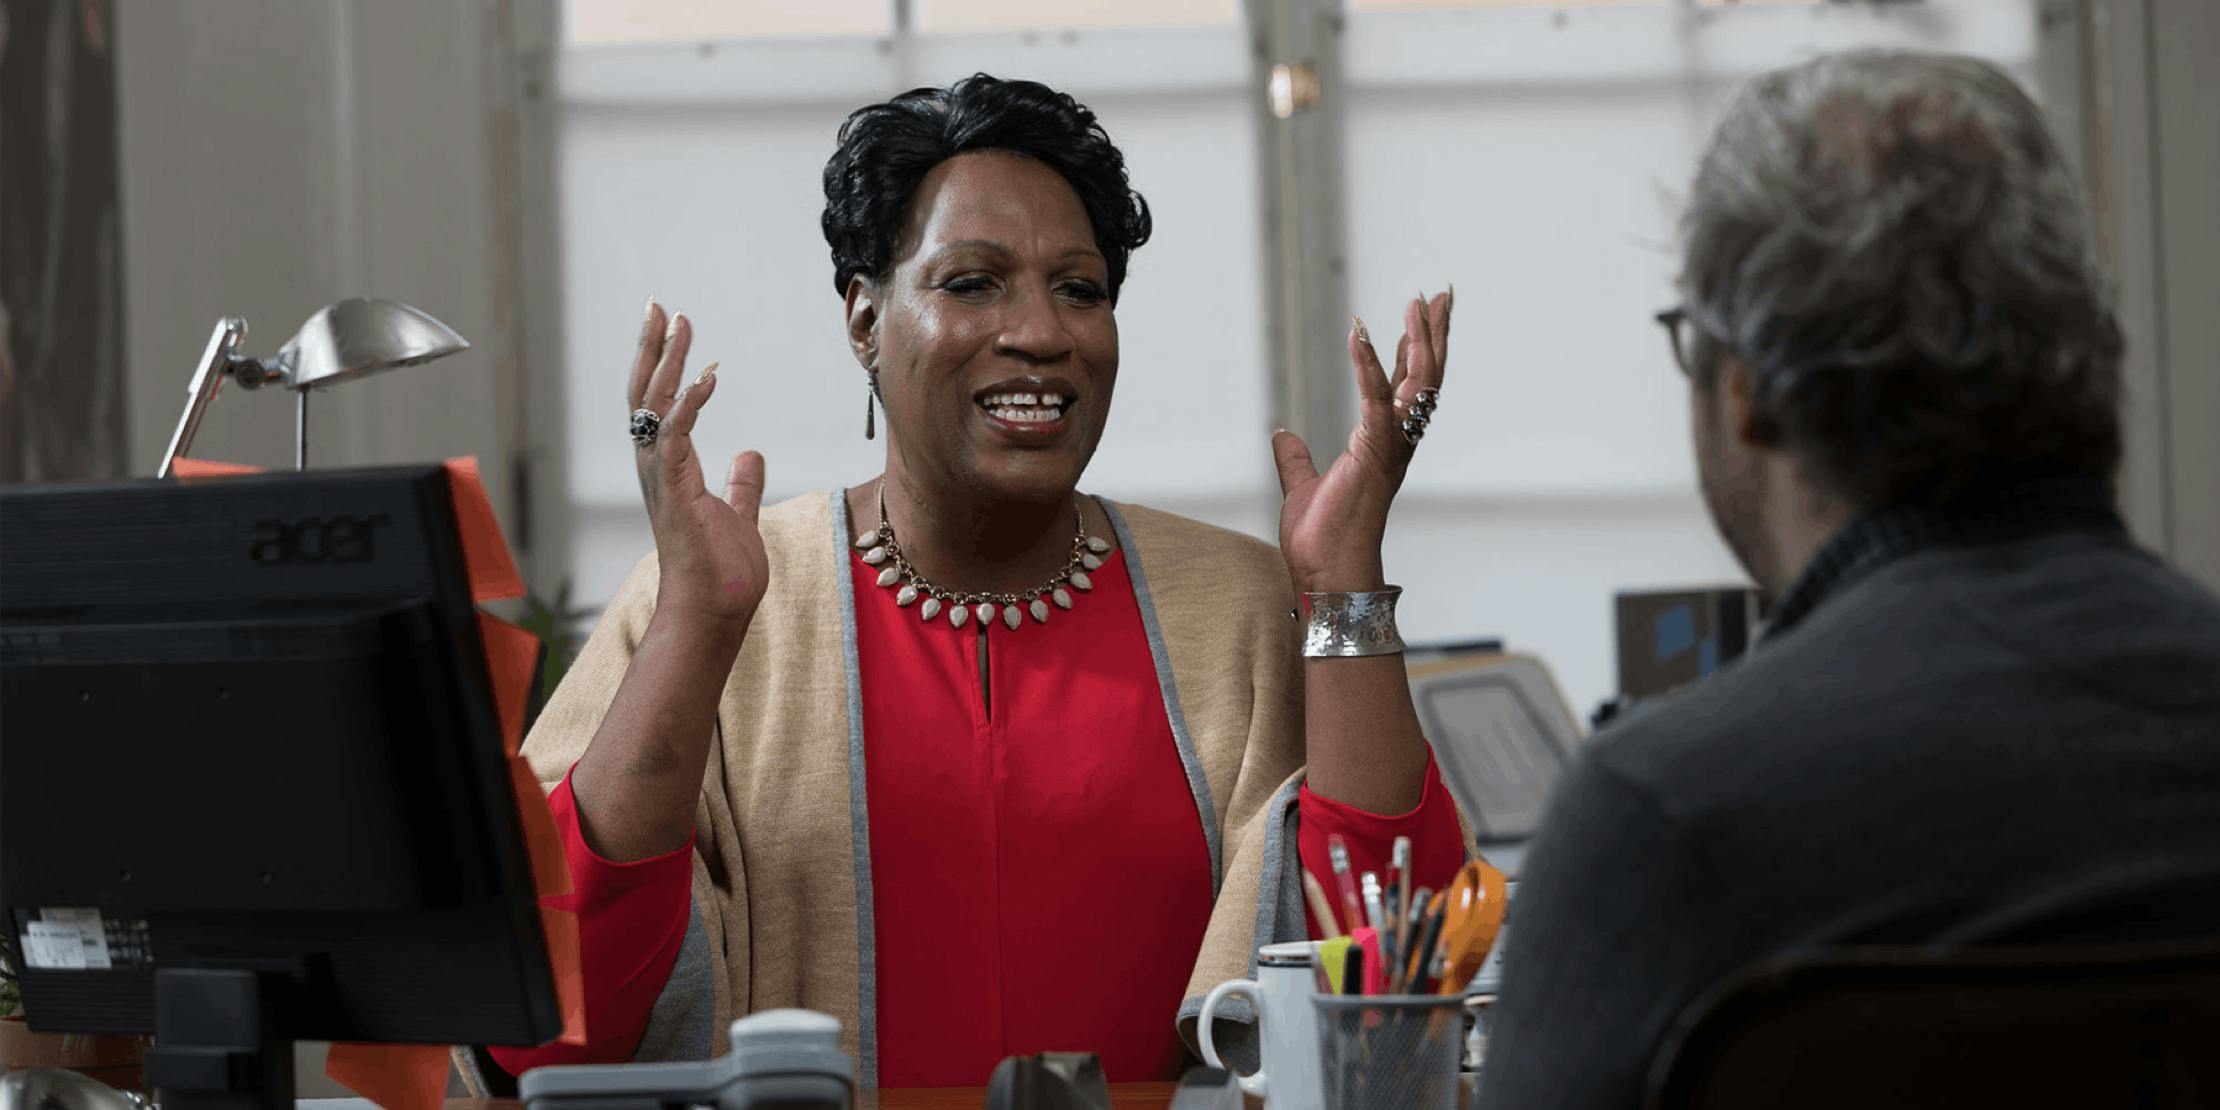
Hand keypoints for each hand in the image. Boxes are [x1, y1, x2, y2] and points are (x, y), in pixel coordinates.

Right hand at [629, 300, 769, 632]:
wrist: (715, 611)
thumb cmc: (722, 572)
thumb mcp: (738, 514)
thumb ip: (741, 483)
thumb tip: (750, 455)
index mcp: (671, 469)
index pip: (660, 403)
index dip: (665, 363)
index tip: (674, 325)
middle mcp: (657, 467)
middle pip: (645, 394)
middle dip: (653, 348)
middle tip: (660, 306)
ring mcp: (662, 479)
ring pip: (653, 407)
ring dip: (667, 363)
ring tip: (680, 324)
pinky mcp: (675, 492)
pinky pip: (676, 438)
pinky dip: (689, 405)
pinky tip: (706, 378)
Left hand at [1272, 288, 1452, 592]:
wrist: (1326, 574)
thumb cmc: (1320, 540)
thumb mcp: (1301, 485)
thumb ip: (1295, 457)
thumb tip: (1283, 434)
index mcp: (1384, 446)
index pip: (1406, 388)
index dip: (1413, 351)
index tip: (1416, 316)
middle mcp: (1397, 443)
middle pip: (1426, 378)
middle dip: (1435, 334)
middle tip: (1441, 294)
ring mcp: (1392, 448)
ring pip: (1418, 384)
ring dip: (1420, 339)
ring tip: (1419, 301)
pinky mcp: (1374, 452)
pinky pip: (1377, 399)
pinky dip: (1370, 364)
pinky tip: (1361, 331)